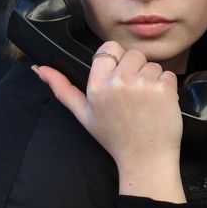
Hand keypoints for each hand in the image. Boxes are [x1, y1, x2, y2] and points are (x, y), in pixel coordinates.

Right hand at [33, 41, 185, 201]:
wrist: (145, 159)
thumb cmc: (114, 138)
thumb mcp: (83, 114)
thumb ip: (62, 88)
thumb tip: (38, 68)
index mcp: (96, 85)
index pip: (109, 48)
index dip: (117, 61)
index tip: (119, 79)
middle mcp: (118, 81)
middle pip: (133, 54)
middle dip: (136, 70)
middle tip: (133, 97)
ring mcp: (142, 84)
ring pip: (152, 64)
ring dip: (152, 79)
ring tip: (146, 103)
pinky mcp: (164, 89)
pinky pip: (168, 74)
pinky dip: (167, 87)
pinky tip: (158, 106)